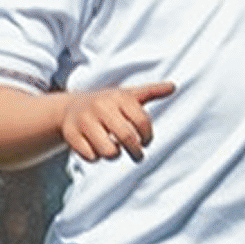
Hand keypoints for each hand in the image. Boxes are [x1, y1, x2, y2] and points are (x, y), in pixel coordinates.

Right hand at [53, 82, 174, 161]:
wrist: (71, 106)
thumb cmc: (107, 103)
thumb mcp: (128, 95)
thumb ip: (151, 91)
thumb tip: (173, 86)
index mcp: (118, 97)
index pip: (142, 121)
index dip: (148, 136)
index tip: (146, 141)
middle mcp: (100, 107)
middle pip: (127, 137)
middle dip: (136, 151)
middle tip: (138, 156)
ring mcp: (84, 121)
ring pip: (108, 151)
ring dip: (115, 155)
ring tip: (115, 150)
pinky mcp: (71, 134)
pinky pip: (91, 156)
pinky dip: (96, 157)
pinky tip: (97, 149)